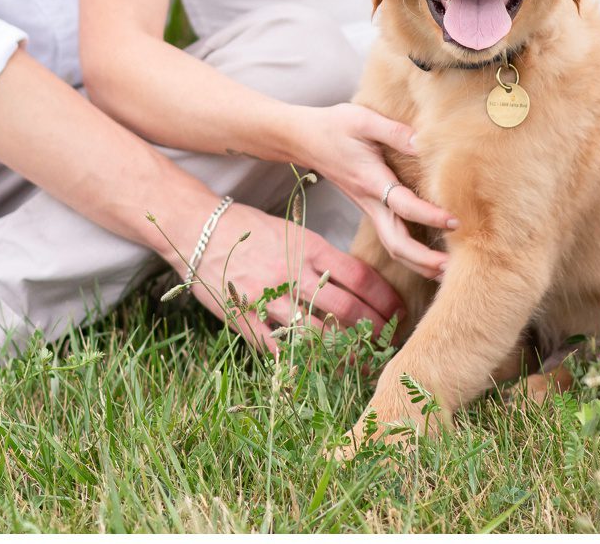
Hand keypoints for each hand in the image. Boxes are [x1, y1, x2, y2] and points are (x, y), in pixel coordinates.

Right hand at [181, 204, 403, 353]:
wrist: (200, 230)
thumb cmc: (251, 230)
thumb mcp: (293, 232)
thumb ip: (322, 257)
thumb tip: (358, 284)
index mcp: (308, 248)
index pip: (360, 277)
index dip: (385, 299)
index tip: (399, 312)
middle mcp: (292, 274)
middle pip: (346, 310)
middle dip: (375, 330)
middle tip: (389, 341)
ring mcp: (268, 299)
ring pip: (318, 335)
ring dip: (345, 352)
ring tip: (363, 360)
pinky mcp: (246, 319)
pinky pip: (279, 348)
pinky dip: (300, 361)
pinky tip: (318, 369)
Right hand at [286, 105, 456, 278]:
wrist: (303, 139)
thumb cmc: (334, 126)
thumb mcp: (363, 120)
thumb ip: (395, 132)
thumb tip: (425, 143)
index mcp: (370, 181)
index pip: (403, 205)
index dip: (430, 215)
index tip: (455, 221)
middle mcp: (370, 202)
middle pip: (396, 243)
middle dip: (424, 260)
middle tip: (454, 267)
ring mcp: (369, 209)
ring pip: (394, 247)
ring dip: (419, 264)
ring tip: (448, 270)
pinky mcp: (371, 209)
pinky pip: (392, 238)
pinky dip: (411, 254)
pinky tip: (431, 257)